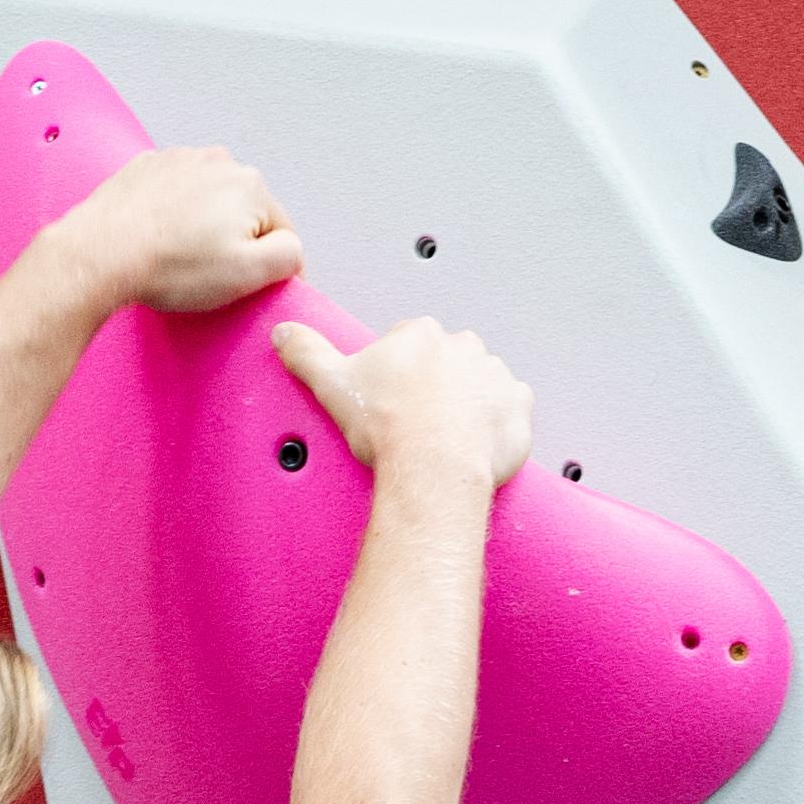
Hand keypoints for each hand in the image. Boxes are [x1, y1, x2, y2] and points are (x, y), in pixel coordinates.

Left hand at [67, 143, 303, 318]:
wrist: (101, 253)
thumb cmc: (167, 265)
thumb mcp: (249, 274)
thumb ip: (288, 257)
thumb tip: (291, 250)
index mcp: (250, 186)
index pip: (280, 233)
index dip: (267, 267)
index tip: (245, 286)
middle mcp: (218, 162)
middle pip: (243, 214)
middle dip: (231, 243)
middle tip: (204, 273)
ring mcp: (180, 161)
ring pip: (208, 203)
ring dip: (200, 229)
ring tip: (177, 258)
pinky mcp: (148, 169)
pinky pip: (173, 197)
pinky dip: (170, 217)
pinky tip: (157, 240)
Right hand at [273, 314, 533, 492]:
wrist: (433, 470)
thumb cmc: (389, 430)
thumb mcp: (331, 385)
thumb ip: (306, 353)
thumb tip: (285, 334)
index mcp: (420, 334)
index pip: (407, 343)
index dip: (396, 375)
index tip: (391, 400)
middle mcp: (462, 346)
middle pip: (445, 361)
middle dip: (433, 386)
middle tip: (416, 422)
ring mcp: (494, 374)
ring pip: (479, 383)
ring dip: (467, 403)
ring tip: (445, 437)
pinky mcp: (518, 406)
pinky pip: (511, 409)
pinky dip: (498, 424)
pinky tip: (477, 443)